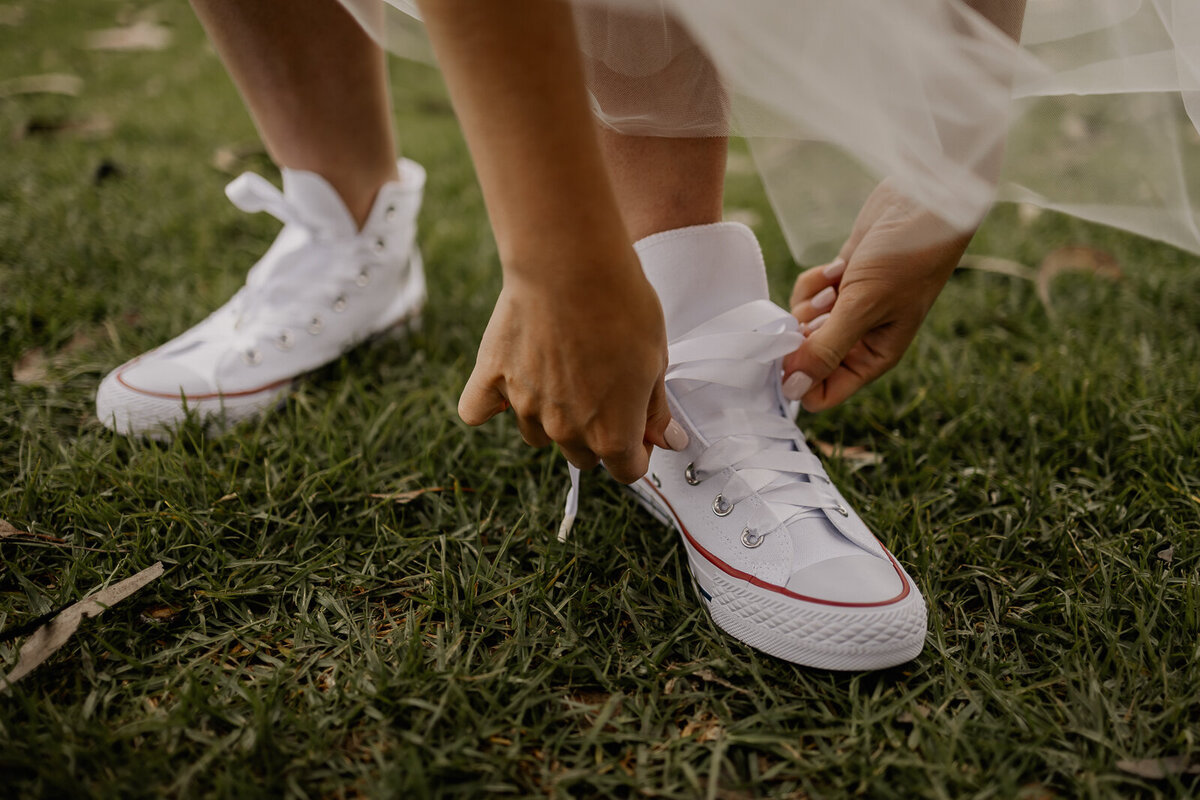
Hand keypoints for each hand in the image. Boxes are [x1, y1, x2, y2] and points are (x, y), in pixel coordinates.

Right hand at [458, 260, 687, 483]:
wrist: (571, 266)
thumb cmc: (621, 307)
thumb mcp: (656, 360)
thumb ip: (656, 409)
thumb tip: (669, 441)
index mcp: (612, 434)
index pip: (627, 470)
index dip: (638, 449)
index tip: (639, 423)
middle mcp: (567, 431)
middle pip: (582, 456)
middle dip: (596, 433)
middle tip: (602, 388)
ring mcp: (525, 407)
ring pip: (537, 435)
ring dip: (550, 416)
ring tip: (560, 371)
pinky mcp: (492, 379)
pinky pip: (478, 410)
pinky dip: (490, 404)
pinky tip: (510, 381)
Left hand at [782, 180, 973, 409]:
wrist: (923, 205)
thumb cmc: (906, 259)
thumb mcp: (863, 307)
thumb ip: (826, 350)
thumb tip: (793, 390)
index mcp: (873, 356)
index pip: (824, 393)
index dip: (800, 380)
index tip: (791, 352)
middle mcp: (860, 339)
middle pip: (808, 358)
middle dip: (804, 335)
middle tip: (825, 308)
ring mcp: (849, 309)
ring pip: (803, 325)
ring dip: (809, 304)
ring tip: (836, 284)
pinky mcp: (840, 283)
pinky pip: (808, 295)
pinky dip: (814, 282)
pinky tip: (837, 266)